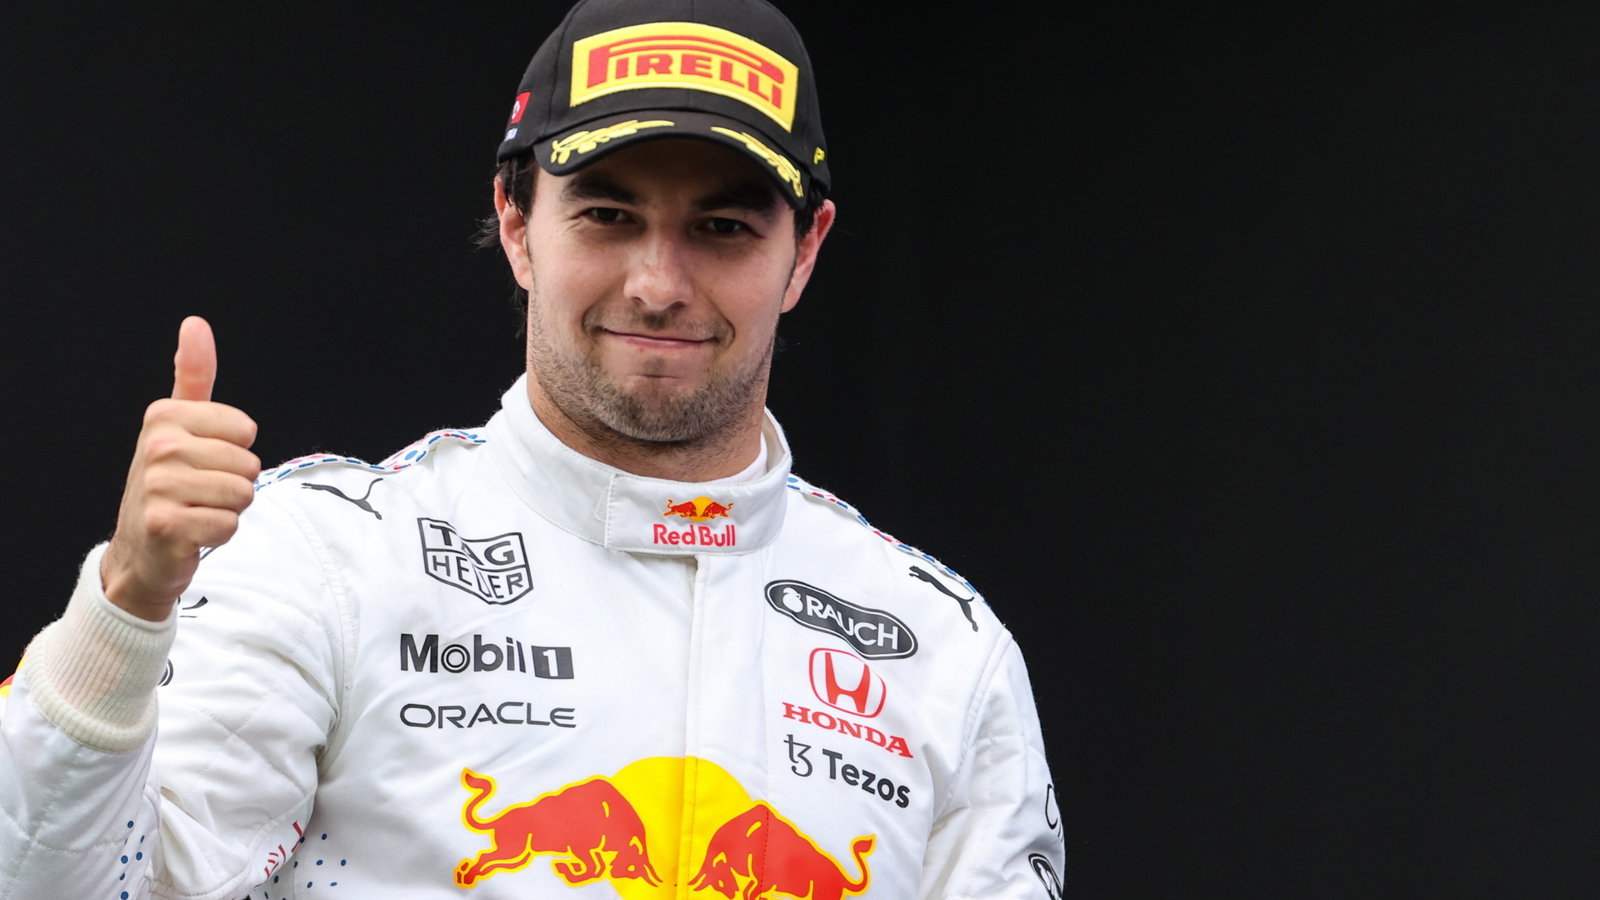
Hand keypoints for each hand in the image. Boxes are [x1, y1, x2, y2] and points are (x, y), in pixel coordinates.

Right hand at [99, 317, 260, 620]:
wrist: (141, 548)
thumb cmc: (170, 482)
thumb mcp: (177, 424)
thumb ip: (193, 375)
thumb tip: (195, 322)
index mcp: (164, 417)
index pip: (246, 430)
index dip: (236, 451)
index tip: (203, 461)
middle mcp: (157, 447)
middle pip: (248, 464)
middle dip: (235, 484)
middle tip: (201, 492)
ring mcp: (157, 487)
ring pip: (242, 495)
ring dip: (229, 509)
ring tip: (198, 510)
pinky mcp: (165, 525)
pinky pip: (229, 525)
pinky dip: (220, 534)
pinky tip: (194, 533)